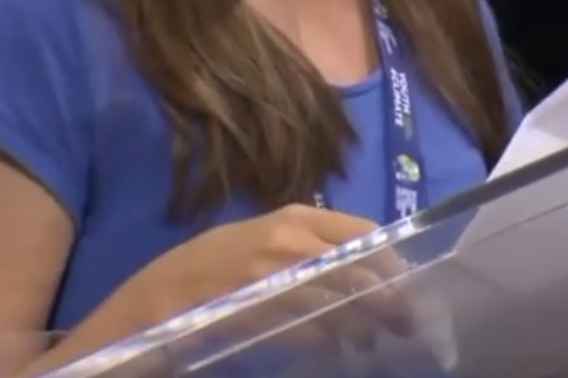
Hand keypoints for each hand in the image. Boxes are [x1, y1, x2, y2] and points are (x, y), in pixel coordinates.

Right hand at [112, 203, 413, 354]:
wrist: (161, 292)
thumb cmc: (217, 262)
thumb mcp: (264, 238)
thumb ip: (309, 244)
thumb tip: (361, 265)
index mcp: (295, 216)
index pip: (365, 233)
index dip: (392, 262)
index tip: (405, 285)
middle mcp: (291, 239)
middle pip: (361, 270)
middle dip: (388, 300)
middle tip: (404, 322)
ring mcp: (276, 275)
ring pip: (342, 303)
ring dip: (364, 327)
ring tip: (372, 340)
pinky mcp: (263, 310)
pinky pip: (314, 331)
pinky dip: (331, 343)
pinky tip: (335, 350)